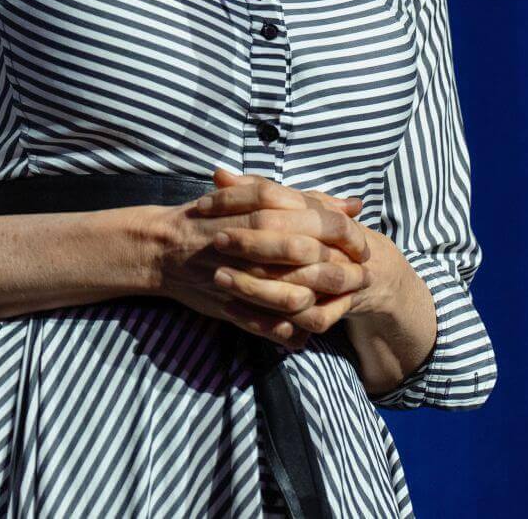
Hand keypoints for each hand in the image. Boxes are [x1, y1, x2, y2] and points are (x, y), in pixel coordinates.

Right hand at [152, 167, 374, 348]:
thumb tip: (355, 204)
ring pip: (301, 299)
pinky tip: (309, 325)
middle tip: (362, 277)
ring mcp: (245, 280)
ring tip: (342, 303)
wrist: (164, 248)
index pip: (326, 225)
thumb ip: (308, 199)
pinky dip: (297, 331)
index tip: (362, 247)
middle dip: (348, 273)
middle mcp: (258, 245)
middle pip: (319, 263)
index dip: (352, 238)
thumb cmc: (217, 215)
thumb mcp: (259, 197)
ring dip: (327, 304)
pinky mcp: (234, 309)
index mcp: (266, 212)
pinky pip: (276, 328)